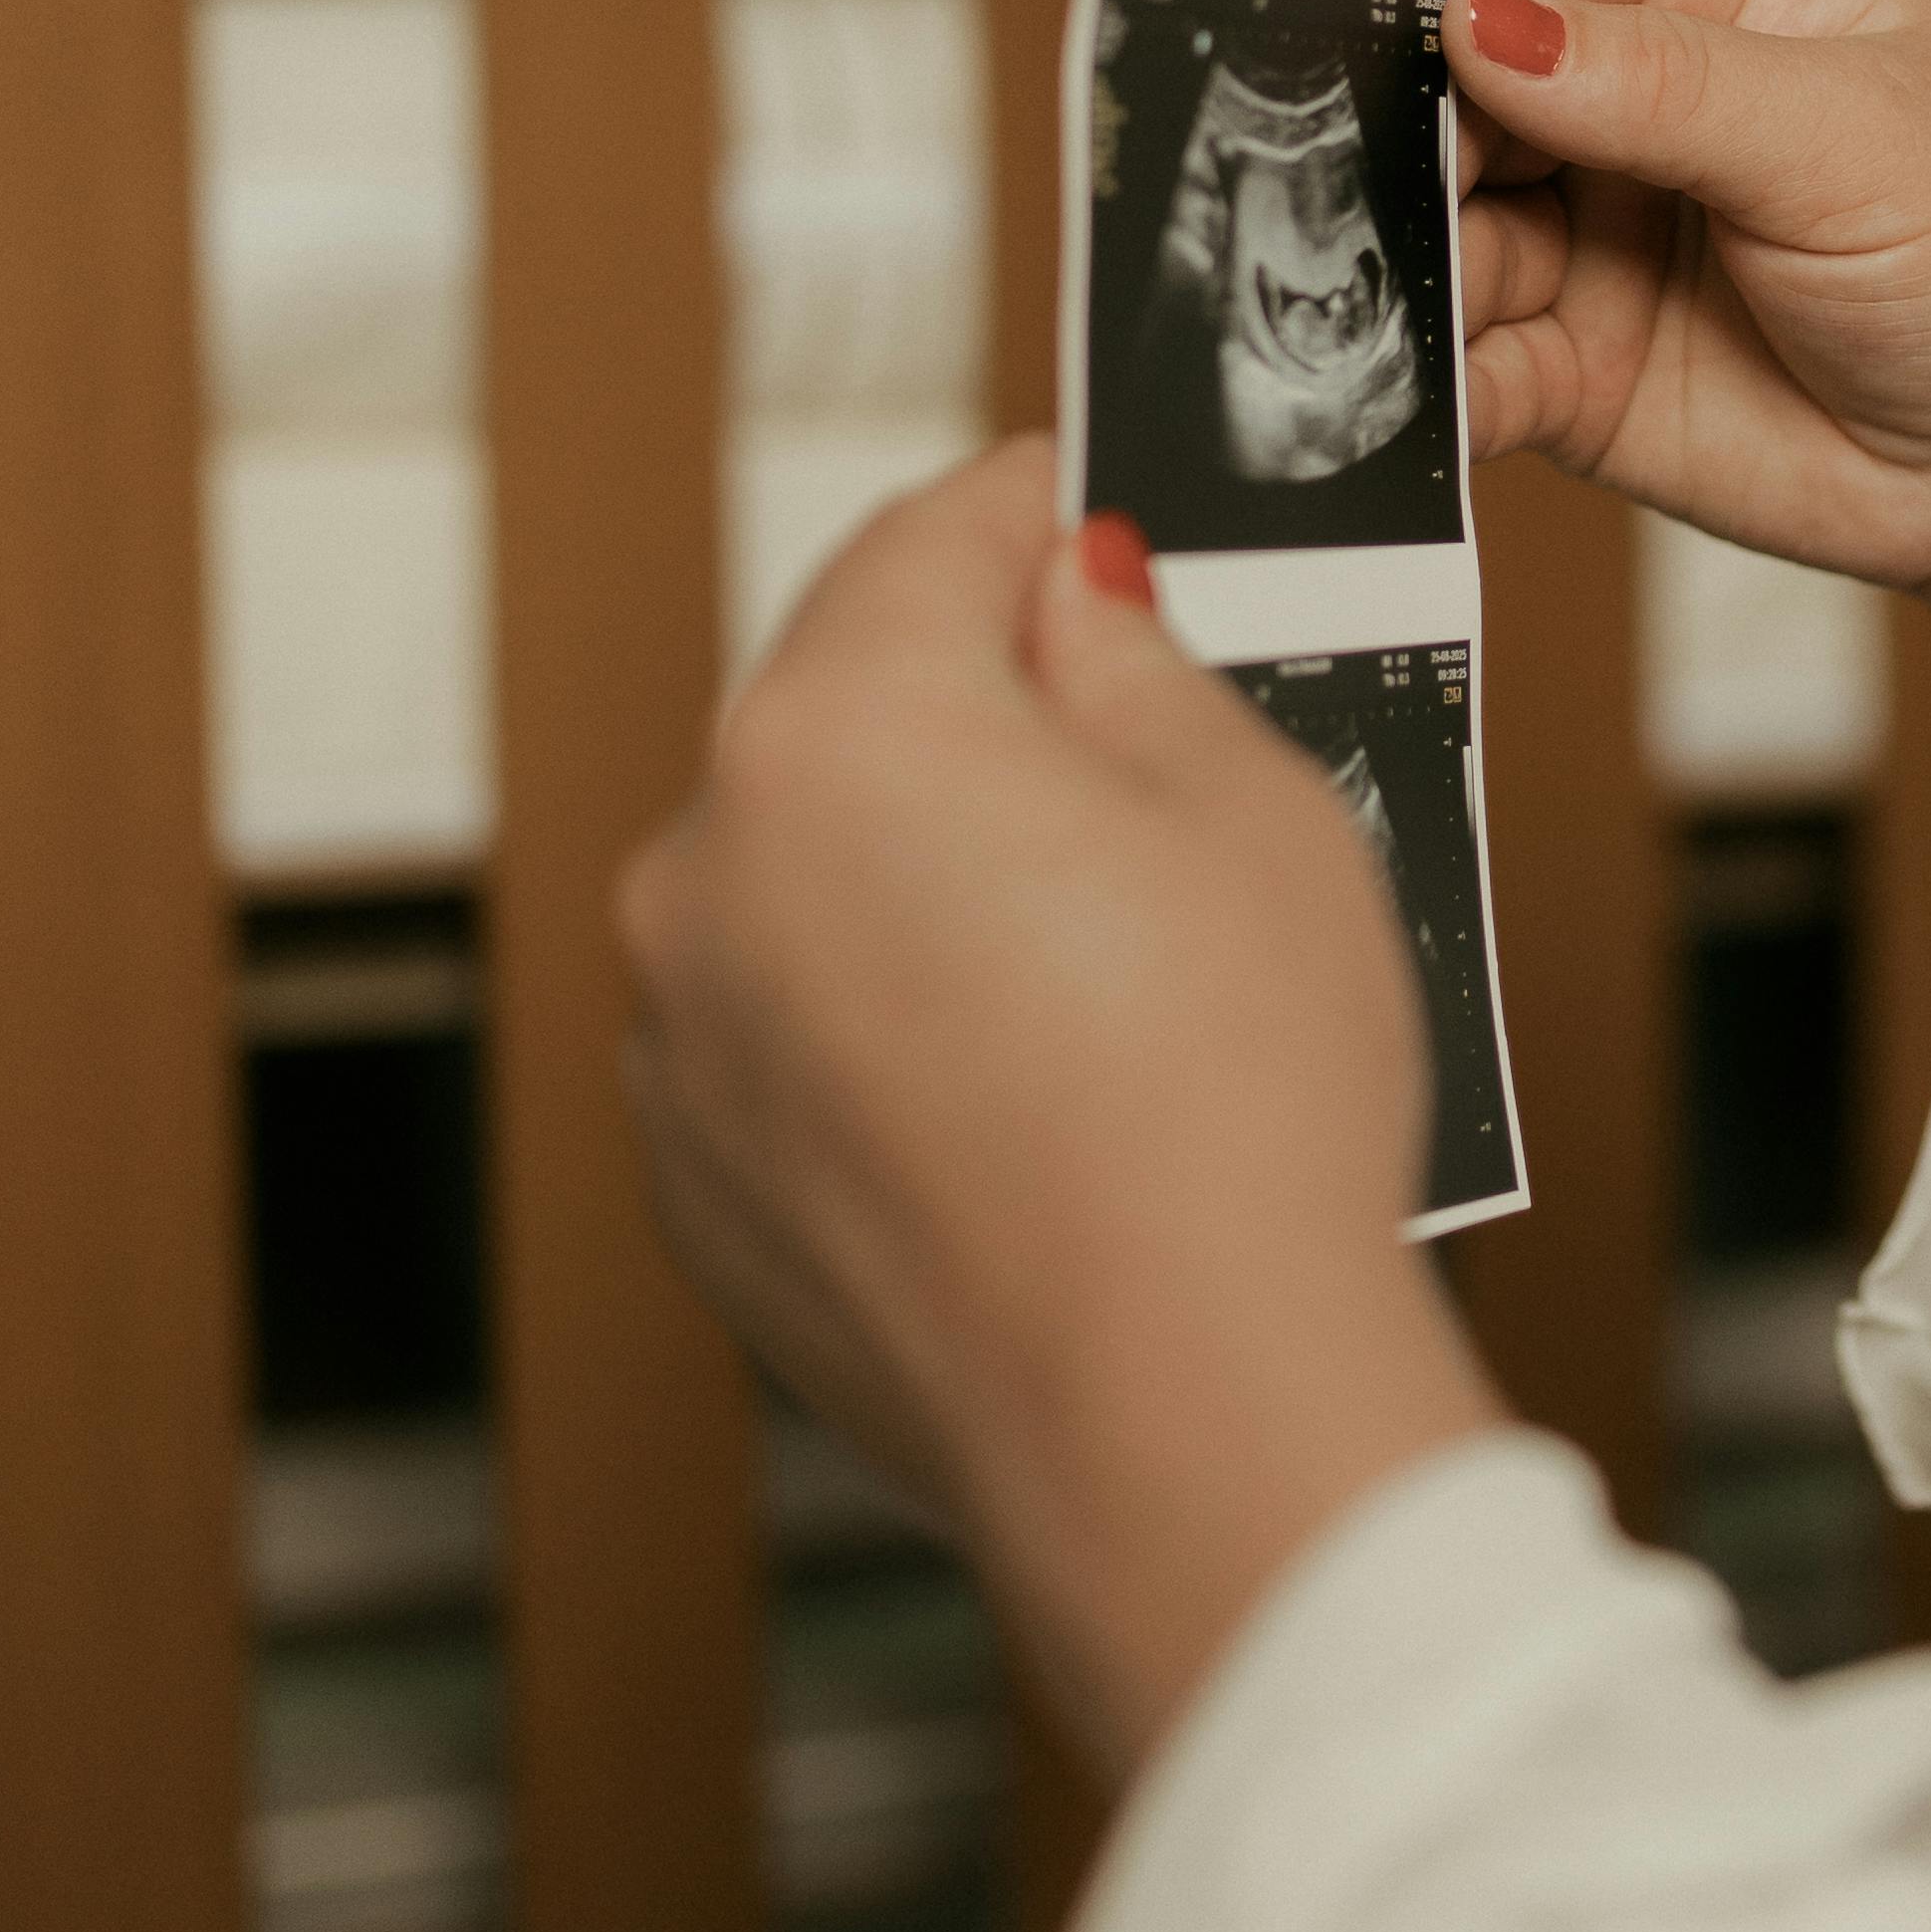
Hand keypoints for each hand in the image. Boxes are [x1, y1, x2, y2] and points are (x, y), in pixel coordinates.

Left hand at [618, 443, 1498, 1782]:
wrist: (1179, 1419)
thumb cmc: (1233, 1113)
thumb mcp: (1248, 810)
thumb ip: (1130, 663)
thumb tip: (1069, 598)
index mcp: (836, 729)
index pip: (932, 540)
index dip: (1040, 512)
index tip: (1095, 513)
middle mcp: (706, 869)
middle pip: (852, 715)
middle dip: (986, 717)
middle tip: (1143, 760)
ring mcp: (682, 1042)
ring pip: (812, 888)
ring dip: (926, 885)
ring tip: (1105, 971)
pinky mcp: (698, 1188)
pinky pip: (792, 1043)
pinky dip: (885, 1036)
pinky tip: (1030, 1097)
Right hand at [1446, 0, 1930, 733]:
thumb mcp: (1850, 139)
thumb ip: (1662, 82)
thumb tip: (1485, 22)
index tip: (1389, 28)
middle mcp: (1626, 89)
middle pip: (1450, 76)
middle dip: (1402, 130)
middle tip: (1384, 184)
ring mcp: (1587, 229)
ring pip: (1434, 222)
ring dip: (1408, 262)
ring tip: (1412, 300)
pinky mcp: (1567, 365)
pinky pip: (1462, 360)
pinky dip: (1431, 379)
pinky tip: (1433, 394)